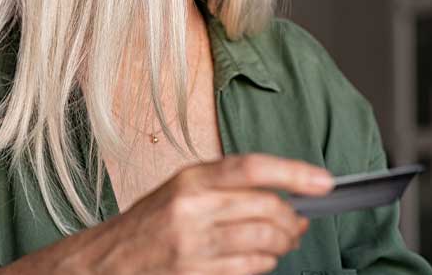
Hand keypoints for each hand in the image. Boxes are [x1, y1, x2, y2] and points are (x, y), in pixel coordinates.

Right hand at [3, 153, 334, 274]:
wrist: (108, 262)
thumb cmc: (147, 225)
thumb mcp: (181, 191)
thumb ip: (226, 188)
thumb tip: (285, 194)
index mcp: (190, 179)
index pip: (252, 168)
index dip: (294, 173)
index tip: (323, 183)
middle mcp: (192, 208)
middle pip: (267, 208)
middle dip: (293, 220)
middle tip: (298, 223)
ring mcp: (194, 244)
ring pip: (265, 241)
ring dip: (283, 244)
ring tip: (280, 242)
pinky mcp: (196, 272)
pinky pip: (250, 268)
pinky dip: (264, 264)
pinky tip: (259, 259)